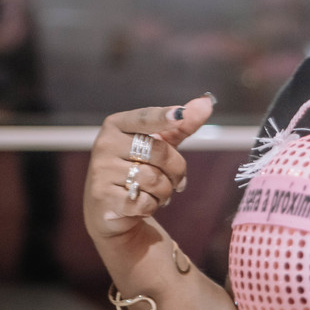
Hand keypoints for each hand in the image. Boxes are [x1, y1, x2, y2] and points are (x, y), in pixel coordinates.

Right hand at [83, 96, 213, 240]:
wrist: (111, 207)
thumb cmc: (138, 167)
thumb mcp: (159, 144)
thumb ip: (181, 125)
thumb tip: (207, 102)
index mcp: (117, 124)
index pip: (144, 118)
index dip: (163, 117)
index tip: (180, 114)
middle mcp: (105, 144)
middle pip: (160, 152)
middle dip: (176, 170)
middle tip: (175, 179)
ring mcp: (102, 171)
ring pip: (154, 180)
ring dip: (165, 191)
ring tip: (156, 192)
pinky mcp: (104, 197)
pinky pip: (144, 202)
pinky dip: (152, 206)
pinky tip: (143, 205)